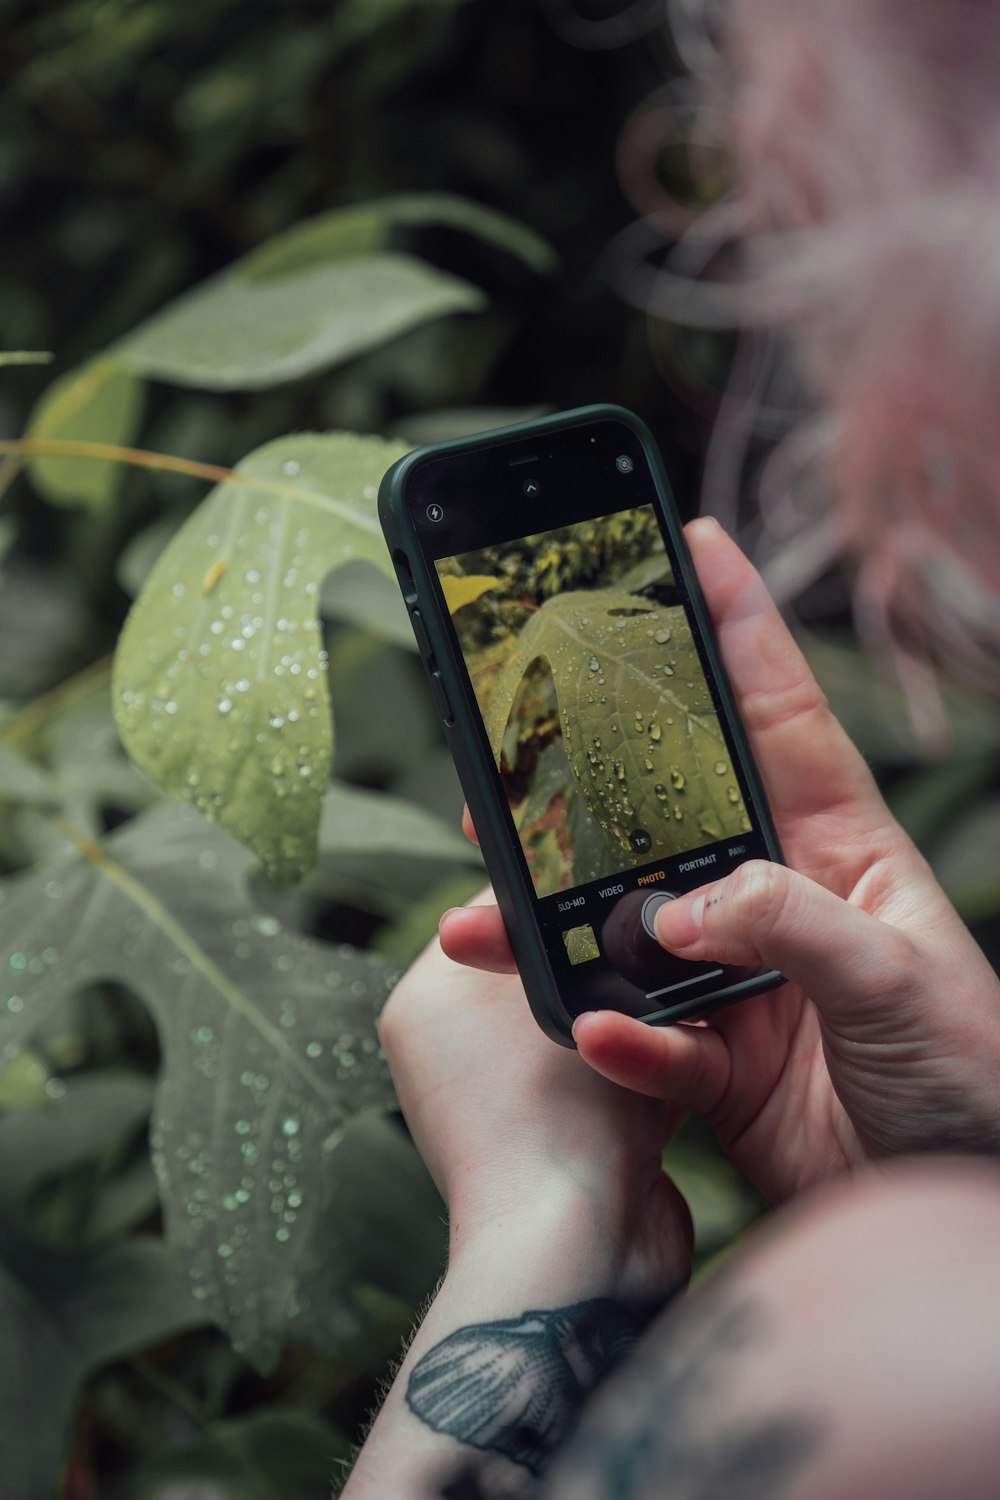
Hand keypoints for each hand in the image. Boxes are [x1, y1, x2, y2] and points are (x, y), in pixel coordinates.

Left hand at [379, 891, 691, 1294]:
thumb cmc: (552, 1118)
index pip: (492, 912)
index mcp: (426, 999)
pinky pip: (606, 1079)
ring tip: (674, 1000)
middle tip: (654, 934)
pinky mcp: (559, 1143)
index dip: (557, 890)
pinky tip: (684, 1056)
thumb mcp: (555, 993)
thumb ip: (566, 938)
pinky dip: (642, 1069)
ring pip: (584, 1025)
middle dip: (602, 957)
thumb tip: (587, 903)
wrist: (578, 1254)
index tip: (614, 874)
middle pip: (543, 969)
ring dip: (631, 1016)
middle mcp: (452, 1051)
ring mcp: (504, 1102)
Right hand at [441, 520, 999, 1205]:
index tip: (690, 548)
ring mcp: (739, 978)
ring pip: (627, 927)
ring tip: (492, 916)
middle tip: (514, 750)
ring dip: (560, 924)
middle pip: (666, 816)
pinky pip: (646, 1035)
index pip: (779, 715)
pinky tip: (599, 1035)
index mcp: (840, 848)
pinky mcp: (713, 1059)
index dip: (737, 627)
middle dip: (590, 781)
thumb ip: (790, 925)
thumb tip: (681, 907)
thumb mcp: (900, 977)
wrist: (956, 1199)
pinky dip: (618, 1037)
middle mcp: (777, 899)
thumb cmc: (975, 1075)